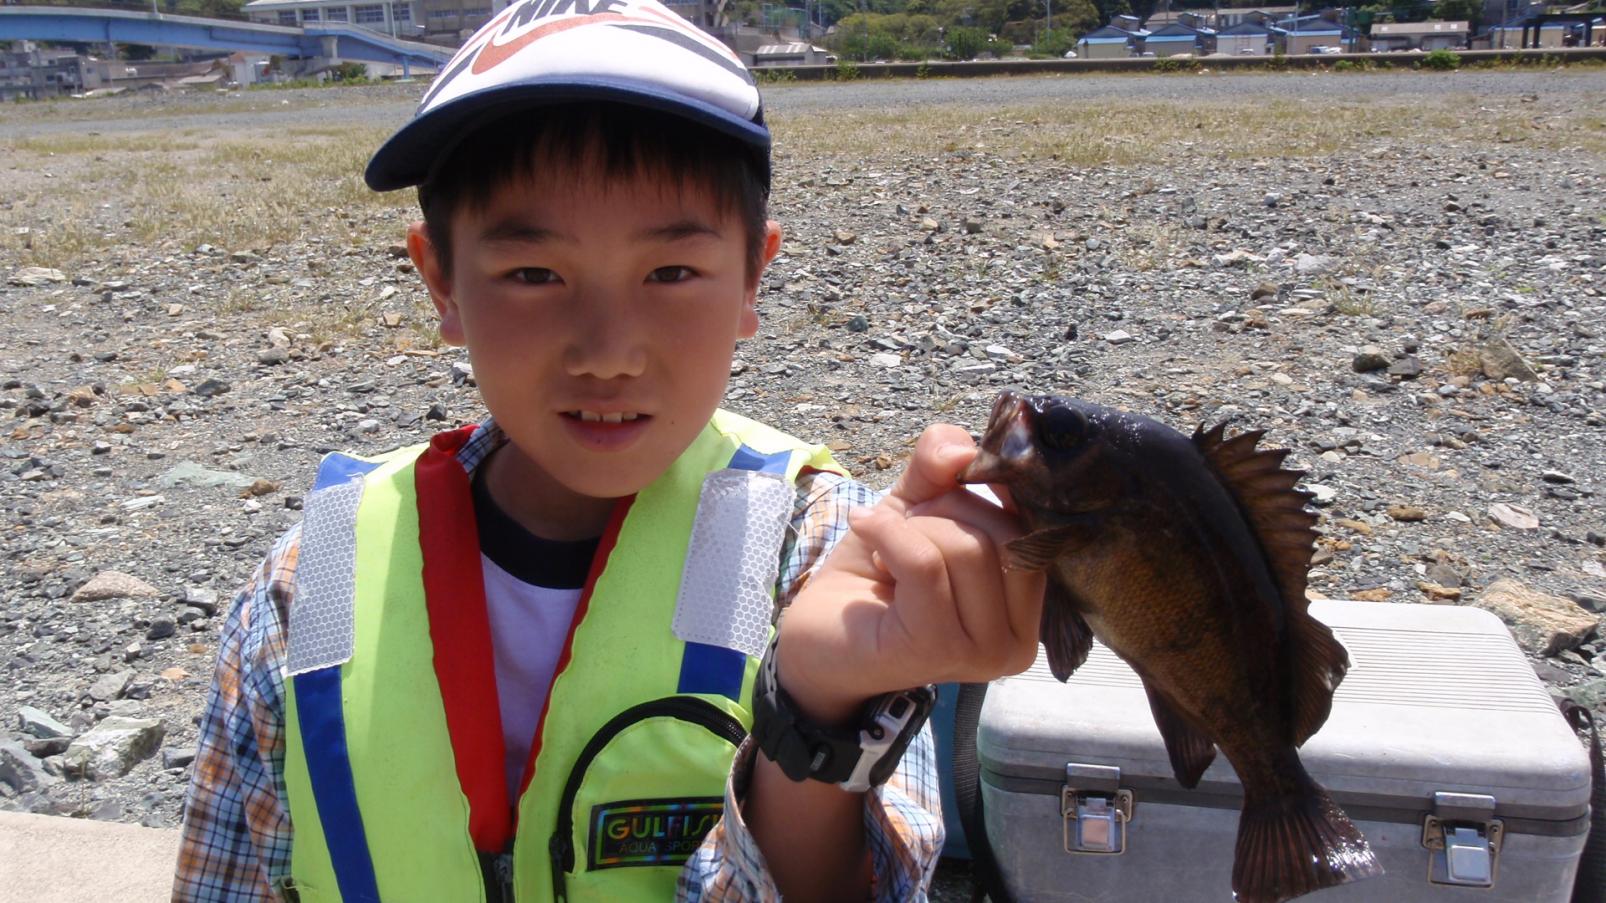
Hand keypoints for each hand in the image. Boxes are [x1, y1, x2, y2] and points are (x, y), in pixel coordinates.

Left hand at [775, 424, 1045, 723]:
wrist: (818, 636)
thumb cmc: (874, 579)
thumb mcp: (912, 509)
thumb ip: (940, 472)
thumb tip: (962, 445)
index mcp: (1027, 608)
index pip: (1030, 523)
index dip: (985, 490)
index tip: (940, 491)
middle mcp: (1019, 639)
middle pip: (1003, 533)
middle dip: (942, 510)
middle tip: (903, 530)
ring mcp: (983, 652)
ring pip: (965, 547)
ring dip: (911, 529)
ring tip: (886, 551)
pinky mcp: (938, 649)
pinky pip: (925, 563)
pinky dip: (888, 534)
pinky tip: (864, 529)